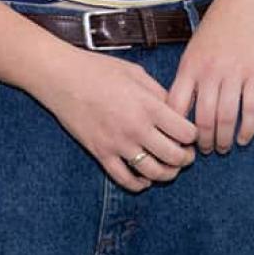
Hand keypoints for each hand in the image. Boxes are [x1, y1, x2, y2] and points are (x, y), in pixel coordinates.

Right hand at [32, 54, 198, 191]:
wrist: (60, 77)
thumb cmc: (97, 70)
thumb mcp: (136, 74)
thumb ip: (159, 94)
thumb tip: (175, 111)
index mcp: (148, 106)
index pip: (187, 133)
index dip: (193, 135)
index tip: (189, 134)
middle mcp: (136, 128)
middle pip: (175, 157)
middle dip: (186, 158)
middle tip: (185, 154)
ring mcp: (117, 143)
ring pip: (153, 173)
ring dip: (167, 174)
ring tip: (169, 168)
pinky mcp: (100, 153)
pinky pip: (124, 179)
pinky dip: (139, 184)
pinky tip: (144, 179)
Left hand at [170, 0, 253, 153]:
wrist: (246, 6)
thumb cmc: (217, 30)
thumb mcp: (193, 50)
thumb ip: (187, 78)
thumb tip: (177, 109)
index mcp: (189, 67)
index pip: (176, 105)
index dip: (175, 128)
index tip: (177, 140)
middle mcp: (209, 73)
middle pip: (202, 118)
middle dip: (202, 140)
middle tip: (203, 151)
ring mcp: (233, 75)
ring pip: (226, 117)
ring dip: (223, 138)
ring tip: (222, 148)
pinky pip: (250, 109)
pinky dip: (247, 129)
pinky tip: (243, 139)